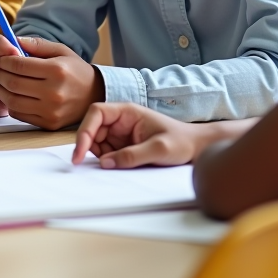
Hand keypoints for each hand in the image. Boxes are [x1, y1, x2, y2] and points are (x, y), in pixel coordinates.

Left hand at [0, 35, 103, 129]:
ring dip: (0, 91)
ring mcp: (51, 111)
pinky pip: (19, 114)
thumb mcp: (60, 50)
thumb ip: (36, 44)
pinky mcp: (48, 123)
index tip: (0, 59)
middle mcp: (54, 92)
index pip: (19, 65)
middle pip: (13, 83)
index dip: (4, 61)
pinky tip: (11, 95)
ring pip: (12, 101)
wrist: (94, 94)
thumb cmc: (75, 70)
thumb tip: (12, 40)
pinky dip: (10, 104)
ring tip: (0, 82)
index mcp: (57, 70)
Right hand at [73, 103, 201, 168]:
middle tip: (90, 165)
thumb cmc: (182, 142)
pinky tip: (117, 166)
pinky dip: (106, 161)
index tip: (80, 151)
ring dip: (99, 155)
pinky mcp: (124, 145)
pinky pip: (107, 152)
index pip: (96, 114)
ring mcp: (121, 133)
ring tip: (116, 165)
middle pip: (93, 129)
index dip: (84, 130)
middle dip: (89, 146)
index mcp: (127, 112)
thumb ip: (132, 156)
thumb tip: (105, 163)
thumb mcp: (159, 149)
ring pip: (98, 142)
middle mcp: (121, 120)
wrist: (197, 148)